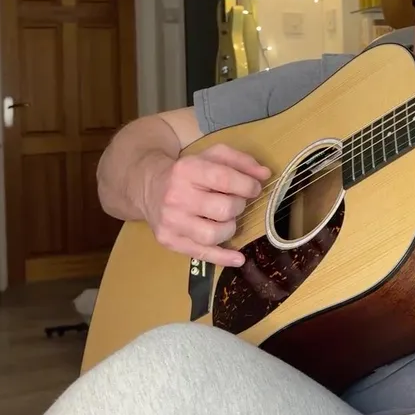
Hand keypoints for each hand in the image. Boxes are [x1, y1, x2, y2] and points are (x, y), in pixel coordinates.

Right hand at [135, 143, 269, 267]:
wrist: (149, 186)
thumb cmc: (187, 171)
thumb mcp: (211, 156)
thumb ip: (240, 161)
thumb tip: (265, 175)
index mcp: (187, 170)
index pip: (225, 179)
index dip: (247, 185)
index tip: (254, 188)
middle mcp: (176, 196)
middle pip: (224, 209)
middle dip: (238, 206)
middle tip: (236, 203)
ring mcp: (171, 221)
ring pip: (214, 234)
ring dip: (230, 228)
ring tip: (227, 219)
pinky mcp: (169, 240)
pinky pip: (202, 254)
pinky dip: (223, 258)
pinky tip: (238, 258)